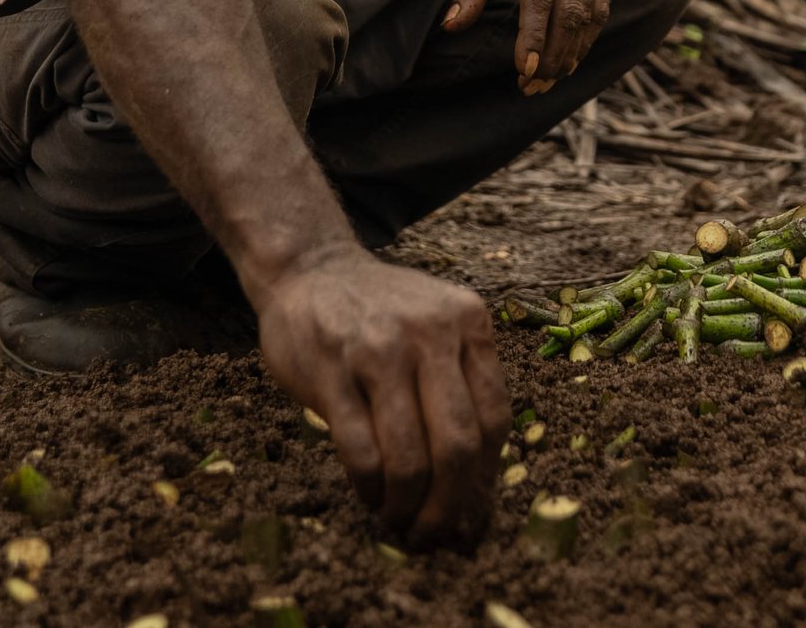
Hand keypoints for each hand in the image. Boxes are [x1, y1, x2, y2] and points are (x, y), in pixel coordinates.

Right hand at [252, 248, 507, 545]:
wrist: (312, 270)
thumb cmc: (382, 315)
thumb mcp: (437, 329)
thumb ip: (460, 388)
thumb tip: (479, 491)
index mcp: (469, 322)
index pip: (494, 418)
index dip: (484, 478)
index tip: (469, 510)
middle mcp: (431, 332)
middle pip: (457, 444)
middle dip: (448, 506)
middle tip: (433, 535)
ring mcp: (379, 349)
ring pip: (409, 456)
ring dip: (406, 505)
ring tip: (399, 521)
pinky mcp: (332, 370)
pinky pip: (361, 452)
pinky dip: (370, 488)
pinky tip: (370, 495)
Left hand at [442, 0, 608, 92]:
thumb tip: (453, 28)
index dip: (535, 35)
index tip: (524, 69)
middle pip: (571, 9)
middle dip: (554, 53)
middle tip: (532, 86)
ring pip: (590, 11)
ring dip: (573, 51)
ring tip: (550, 80)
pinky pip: (600, 3)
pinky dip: (588, 35)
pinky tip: (570, 57)